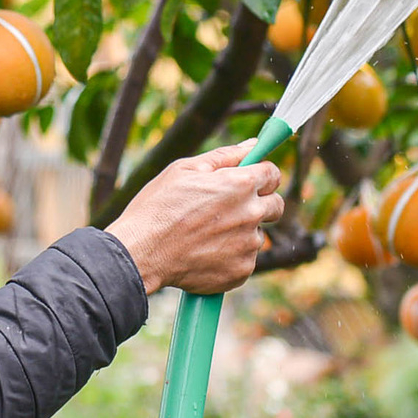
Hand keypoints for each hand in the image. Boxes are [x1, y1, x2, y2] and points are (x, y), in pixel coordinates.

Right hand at [105, 141, 285, 294]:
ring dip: (240, 233)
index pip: (273, 173)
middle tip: (229, 209)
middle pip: (276, 206)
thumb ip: (225, 156)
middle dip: (259, 204)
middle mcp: (250, 214)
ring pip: (256, 235)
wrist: (141, 253)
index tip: (250, 180)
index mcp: (240, 184)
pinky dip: (230, 258)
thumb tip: (253, 145)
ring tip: (205, 236)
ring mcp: (247, 246)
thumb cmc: (157, 208)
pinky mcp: (241, 271)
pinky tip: (204, 253)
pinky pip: (245, 260)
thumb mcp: (185, 170)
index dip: (261, 175)